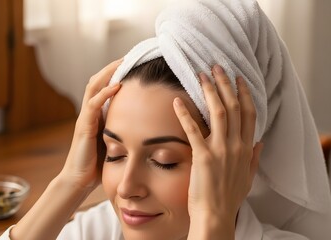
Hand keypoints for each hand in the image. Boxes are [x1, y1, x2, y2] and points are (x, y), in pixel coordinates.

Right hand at [60, 59, 121, 191]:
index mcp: (96, 113)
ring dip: (108, 73)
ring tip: (123, 62)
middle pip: (97, 80)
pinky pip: (93, 105)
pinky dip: (105, 93)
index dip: (116, 73)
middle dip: (112, 67)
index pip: (104, 86)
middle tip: (129, 56)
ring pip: (93, 87)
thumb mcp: (113, 141)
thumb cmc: (98, 163)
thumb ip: (122, 129)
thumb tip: (143, 123)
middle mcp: (89, 112)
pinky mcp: (84, 126)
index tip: (132, 63)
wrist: (80, 180)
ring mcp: (85, 117)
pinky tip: (118, 85)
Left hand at [173, 65, 262, 222]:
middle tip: (216, 66)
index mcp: (246, 148)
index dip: (244, 93)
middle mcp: (236, 145)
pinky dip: (185, 113)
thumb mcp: (248, 177)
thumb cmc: (229, 197)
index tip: (238, 77)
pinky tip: (177, 100)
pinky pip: (193, 129)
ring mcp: (220, 149)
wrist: (216, 215)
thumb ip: (254, 158)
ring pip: (218, 112)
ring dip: (209, 91)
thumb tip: (260, 142)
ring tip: (201, 75)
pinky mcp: (203, 156)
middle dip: (225, 84)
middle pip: (234, 106)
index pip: (249, 113)